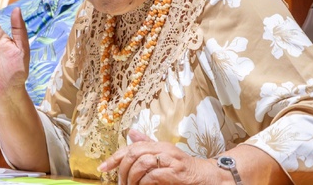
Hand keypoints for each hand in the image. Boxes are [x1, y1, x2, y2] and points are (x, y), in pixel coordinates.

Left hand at [98, 129, 219, 184]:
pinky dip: (144, 182)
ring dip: (131, 178)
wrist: (210, 178)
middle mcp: (163, 149)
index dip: (114, 157)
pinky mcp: (177, 173)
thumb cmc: (186, 169)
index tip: (102, 168)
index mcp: (158, 145)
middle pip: (133, 153)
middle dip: (121, 170)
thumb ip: (148, 145)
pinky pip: (153, 175)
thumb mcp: (165, 155)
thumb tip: (130, 133)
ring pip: (141, 163)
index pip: (131, 147)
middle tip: (120, 183)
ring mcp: (171, 160)